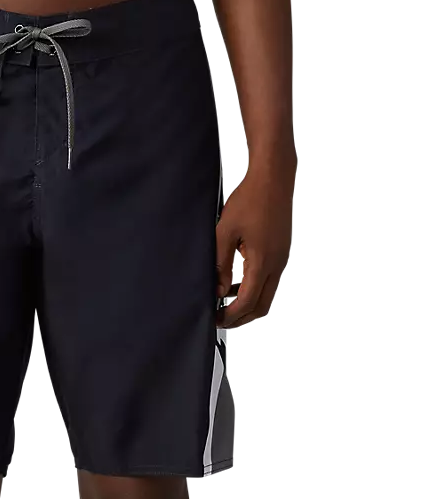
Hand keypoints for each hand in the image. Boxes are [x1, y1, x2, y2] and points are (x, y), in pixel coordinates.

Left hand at [216, 158, 294, 328]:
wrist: (274, 178)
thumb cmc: (250, 199)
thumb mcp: (224, 231)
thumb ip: (220, 264)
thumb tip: (219, 290)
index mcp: (263, 261)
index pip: (248, 301)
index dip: (231, 316)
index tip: (216, 320)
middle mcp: (278, 263)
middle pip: (262, 306)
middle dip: (241, 317)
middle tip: (220, 319)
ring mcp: (283, 258)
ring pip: (268, 294)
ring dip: (248, 304)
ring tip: (225, 303)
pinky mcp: (282, 252)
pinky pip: (270, 280)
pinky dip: (255, 289)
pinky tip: (236, 283)